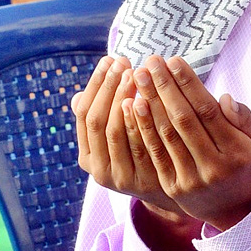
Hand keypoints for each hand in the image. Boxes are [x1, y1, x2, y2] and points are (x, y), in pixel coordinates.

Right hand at [74, 55, 179, 212]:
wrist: (173, 191)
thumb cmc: (146, 154)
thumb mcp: (121, 139)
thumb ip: (105, 119)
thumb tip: (78, 95)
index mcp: (88, 156)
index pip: (84, 114)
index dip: (96, 86)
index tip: (109, 60)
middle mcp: (98, 169)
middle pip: (97, 121)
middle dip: (108, 88)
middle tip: (123, 62)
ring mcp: (120, 177)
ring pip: (116, 131)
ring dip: (122, 99)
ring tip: (134, 73)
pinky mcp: (144, 181)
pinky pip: (139, 144)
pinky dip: (140, 121)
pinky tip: (146, 99)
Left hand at [128, 55, 250, 231]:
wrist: (239, 211)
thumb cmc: (248, 166)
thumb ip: (243, 119)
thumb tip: (222, 98)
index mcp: (237, 153)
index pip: (208, 111)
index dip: (188, 84)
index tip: (174, 60)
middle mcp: (213, 167)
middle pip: (182, 120)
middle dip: (164, 87)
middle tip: (149, 62)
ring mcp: (190, 179)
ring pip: (165, 135)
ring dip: (148, 102)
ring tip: (136, 77)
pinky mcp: (172, 186)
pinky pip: (153, 153)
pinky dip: (141, 128)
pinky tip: (132, 106)